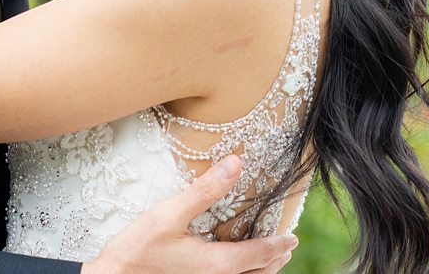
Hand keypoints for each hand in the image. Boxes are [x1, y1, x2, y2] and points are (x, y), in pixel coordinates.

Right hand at [84, 155, 296, 273]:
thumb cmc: (136, 252)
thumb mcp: (169, 215)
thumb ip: (205, 191)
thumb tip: (235, 164)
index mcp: (217, 264)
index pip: (261, 253)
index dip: (279, 244)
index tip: (292, 238)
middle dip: (274, 260)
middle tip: (284, 247)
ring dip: (259, 271)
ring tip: (266, 259)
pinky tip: (230, 266)